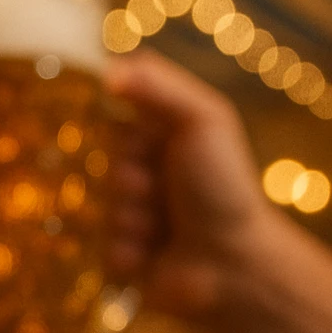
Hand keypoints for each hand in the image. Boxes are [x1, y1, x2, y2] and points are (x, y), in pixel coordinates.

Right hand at [104, 48, 278, 322]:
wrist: (234, 263)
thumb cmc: (224, 186)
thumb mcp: (202, 119)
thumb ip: (157, 86)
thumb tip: (105, 70)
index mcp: (157, 140)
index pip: (107, 124)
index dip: (121, 136)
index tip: (143, 144)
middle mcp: (141, 175)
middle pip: (98, 168)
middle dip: (128, 181)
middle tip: (160, 189)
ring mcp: (131, 218)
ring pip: (98, 210)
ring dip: (131, 219)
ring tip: (164, 227)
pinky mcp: (123, 258)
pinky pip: (101, 249)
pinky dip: (127, 252)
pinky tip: (153, 255)